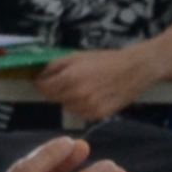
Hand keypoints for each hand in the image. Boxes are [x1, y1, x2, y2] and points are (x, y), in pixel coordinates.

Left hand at [29, 46, 146, 122]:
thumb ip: (54, 65)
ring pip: (66, 107)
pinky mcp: (98, 115)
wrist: (133, 70)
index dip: (41, 83)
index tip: (45, 80)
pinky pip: (80, 113)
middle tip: (67, 82)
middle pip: (53, 98)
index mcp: (69, 77)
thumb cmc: (104, 60)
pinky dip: (81, 106)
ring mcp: (88, 106)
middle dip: (56, 90)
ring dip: (69, 100)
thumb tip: (39, 75)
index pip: (43, 87)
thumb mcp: (76, 56)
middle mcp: (77, 94)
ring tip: (82, 89)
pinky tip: (92, 97)